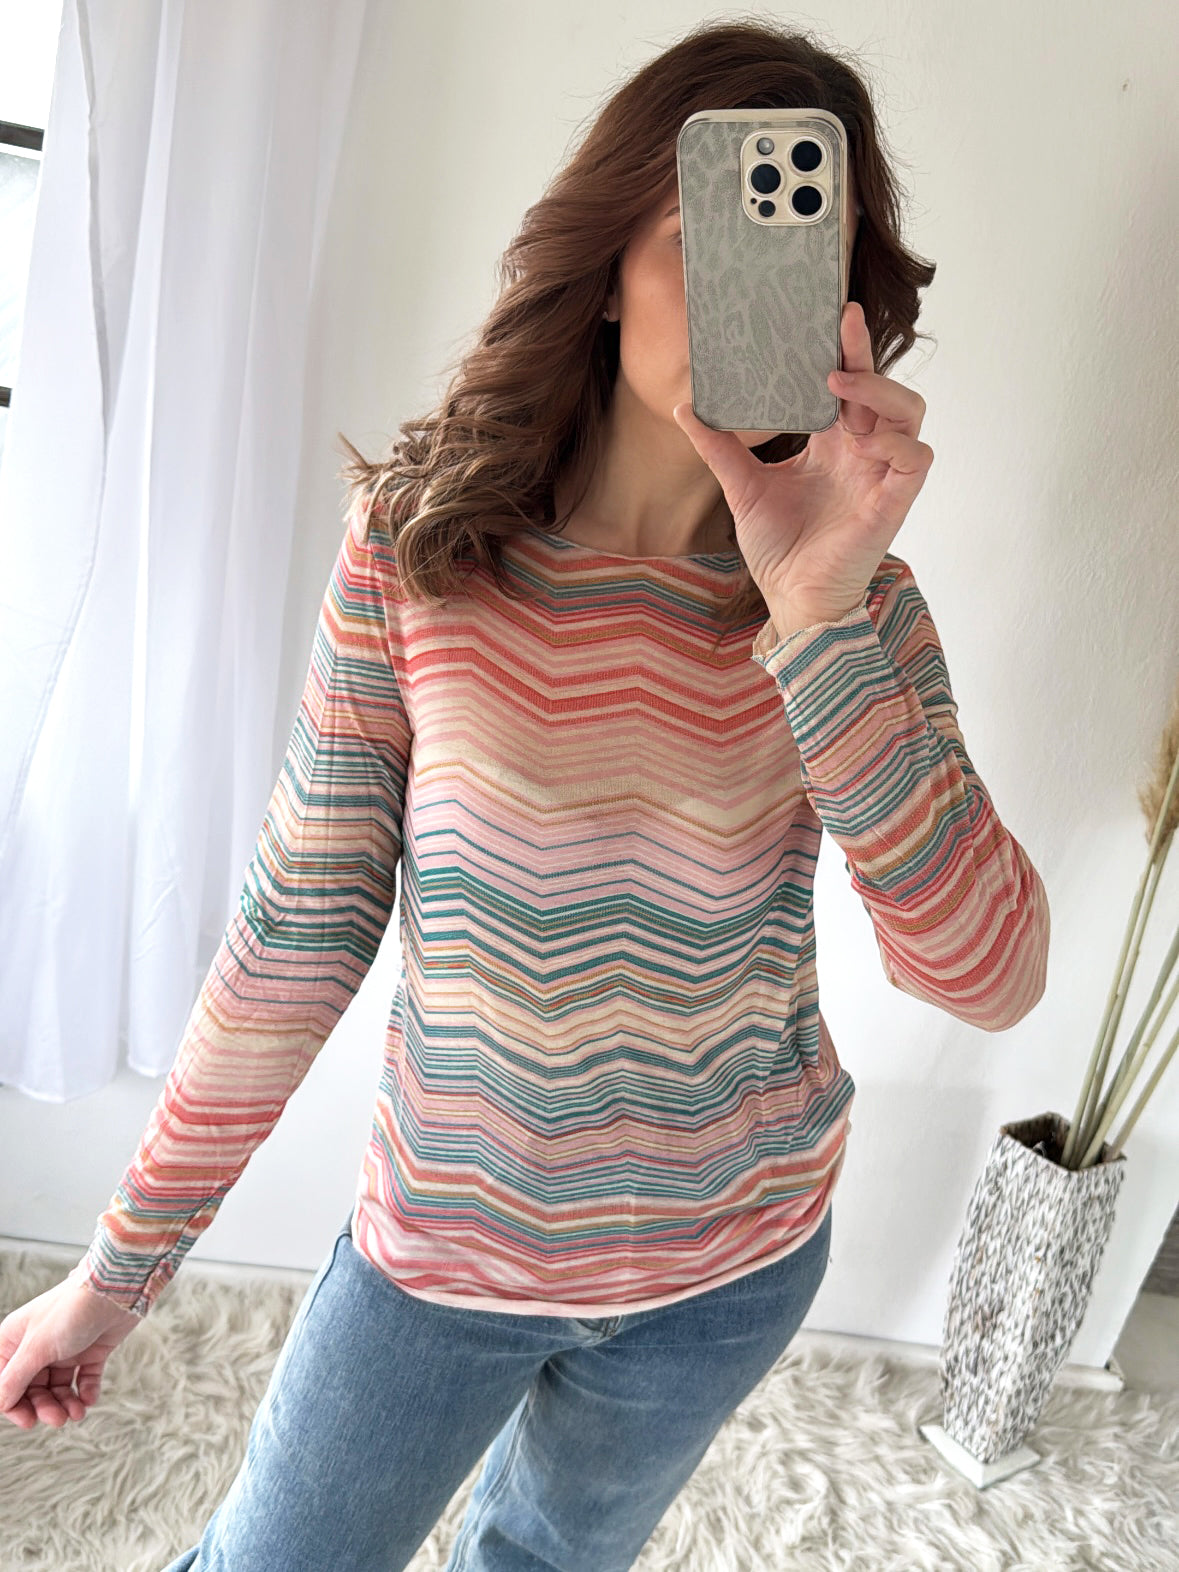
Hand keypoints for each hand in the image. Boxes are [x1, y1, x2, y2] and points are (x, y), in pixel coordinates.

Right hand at [0, 1278, 141, 1427]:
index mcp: (16, 1340)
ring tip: (77, 1413)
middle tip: (59, 1419)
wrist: (117, 1289)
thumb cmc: (71, 1310)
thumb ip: (16, 1378)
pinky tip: (89, 1399)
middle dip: (45, 1406)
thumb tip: (0, 1404)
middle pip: (33, 1388)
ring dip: (66, 1403)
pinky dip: (86, 1391)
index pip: (5, 1382)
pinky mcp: (91, 1350)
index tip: (28, 1421)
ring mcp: (65, 1348)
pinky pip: (84, 1378)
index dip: (14, 1404)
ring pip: (58, 1387)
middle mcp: (38, 1345)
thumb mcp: (37, 1347)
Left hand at [673, 300, 933, 635]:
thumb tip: (684, 408)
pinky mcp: (891, 504)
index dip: (846, 350)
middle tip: (842, 322)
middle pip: (884, 388)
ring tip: (841, 386)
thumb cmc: (779, 548)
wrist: (789, 599)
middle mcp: (863, 453)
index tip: (830, 315)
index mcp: (834, 443)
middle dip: (867, 353)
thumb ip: (720, 448)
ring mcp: (881, 476)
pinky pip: (916, 460)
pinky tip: (864, 441)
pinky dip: (897, 443)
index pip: (849, 385)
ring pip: (911, 414)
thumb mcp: (742, 487)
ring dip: (882, 391)